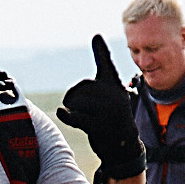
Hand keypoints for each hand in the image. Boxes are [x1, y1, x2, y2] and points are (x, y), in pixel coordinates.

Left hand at [57, 35, 144, 180]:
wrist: (123, 147)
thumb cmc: (112, 119)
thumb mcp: (110, 97)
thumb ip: (100, 80)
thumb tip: (95, 41)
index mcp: (115, 87)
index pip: (106, 65)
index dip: (100, 50)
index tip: (96, 36)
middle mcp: (114, 96)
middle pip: (79, 89)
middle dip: (73, 99)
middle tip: (84, 112)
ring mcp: (108, 112)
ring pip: (75, 104)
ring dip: (73, 112)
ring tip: (87, 120)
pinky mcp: (100, 126)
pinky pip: (76, 117)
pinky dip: (66, 116)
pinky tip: (61, 112)